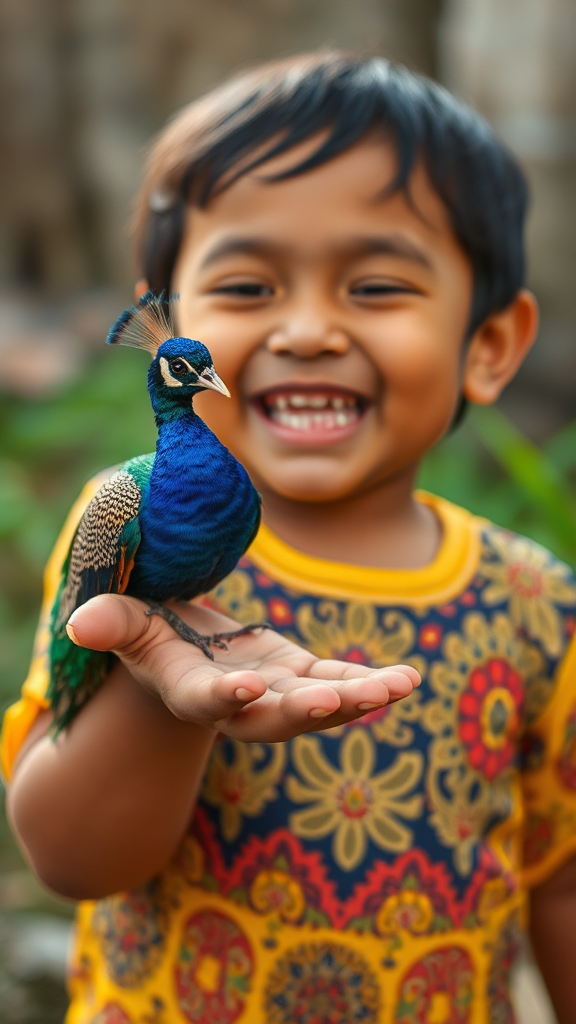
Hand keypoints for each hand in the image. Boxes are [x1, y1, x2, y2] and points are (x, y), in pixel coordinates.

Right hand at [67, 594, 419, 741]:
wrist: (183, 650)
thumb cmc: (148, 633)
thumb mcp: (127, 624)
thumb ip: (111, 623)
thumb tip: (80, 621)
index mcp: (189, 690)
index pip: (205, 700)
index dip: (225, 696)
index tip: (248, 687)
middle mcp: (238, 703)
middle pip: (273, 716)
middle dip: (306, 709)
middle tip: (337, 701)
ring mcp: (276, 692)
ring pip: (318, 703)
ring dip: (357, 698)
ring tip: (398, 686)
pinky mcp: (302, 675)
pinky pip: (339, 681)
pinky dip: (370, 682)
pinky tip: (407, 680)